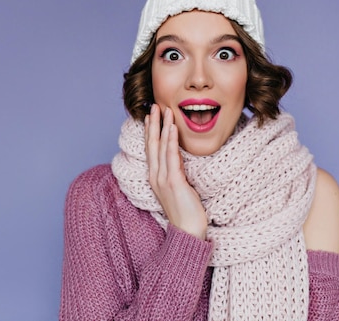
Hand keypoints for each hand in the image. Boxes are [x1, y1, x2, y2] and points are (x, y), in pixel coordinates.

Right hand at [145, 104, 207, 239]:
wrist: (187, 232)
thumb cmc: (186, 212)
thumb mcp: (179, 188)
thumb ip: (176, 173)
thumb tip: (180, 160)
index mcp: (155, 177)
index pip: (151, 149)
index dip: (150, 131)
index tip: (151, 116)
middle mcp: (156, 176)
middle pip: (151, 144)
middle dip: (153, 123)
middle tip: (154, 106)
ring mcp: (163, 179)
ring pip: (160, 146)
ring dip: (163, 126)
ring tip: (165, 110)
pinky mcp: (174, 182)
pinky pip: (171, 156)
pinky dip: (170, 140)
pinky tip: (172, 127)